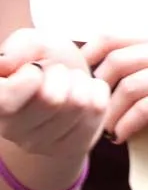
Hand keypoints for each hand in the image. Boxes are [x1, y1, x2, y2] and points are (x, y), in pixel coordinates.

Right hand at [0, 29, 108, 158]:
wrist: (67, 81)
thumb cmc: (45, 60)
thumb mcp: (33, 43)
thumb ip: (20, 46)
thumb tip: (4, 63)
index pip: (5, 101)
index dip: (27, 79)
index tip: (34, 70)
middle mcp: (11, 131)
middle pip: (52, 99)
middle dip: (61, 74)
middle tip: (55, 74)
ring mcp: (41, 144)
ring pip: (78, 104)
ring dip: (79, 82)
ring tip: (68, 83)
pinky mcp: (71, 146)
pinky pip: (98, 109)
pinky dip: (97, 91)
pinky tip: (83, 94)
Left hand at [83, 38, 147, 164]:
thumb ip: (134, 78)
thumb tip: (86, 81)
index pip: (114, 36)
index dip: (88, 57)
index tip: (78, 86)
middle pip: (118, 60)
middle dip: (98, 93)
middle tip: (96, 115)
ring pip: (130, 86)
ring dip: (112, 114)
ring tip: (110, 130)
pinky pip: (146, 107)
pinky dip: (128, 125)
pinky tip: (125, 137)